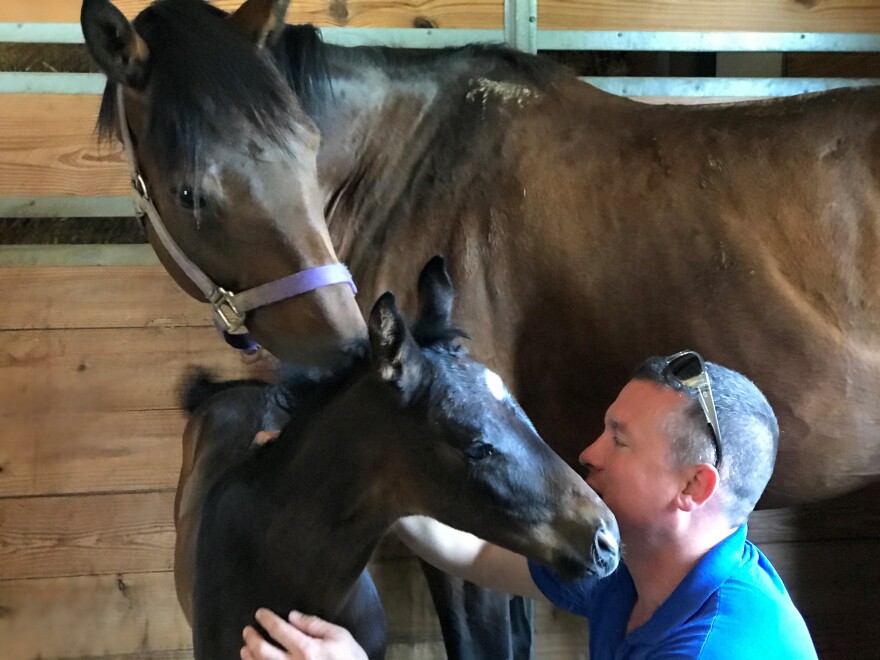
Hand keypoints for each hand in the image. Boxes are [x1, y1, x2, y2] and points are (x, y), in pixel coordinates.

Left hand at [241, 608, 367, 659]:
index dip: (267, 620)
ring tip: (245, 649)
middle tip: (247, 630)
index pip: (280, 630)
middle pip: (264, 651)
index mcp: (307, 649)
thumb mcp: (340, 637)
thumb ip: (315, 625)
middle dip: (253, 639)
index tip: (259, 613)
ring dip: (250, 658)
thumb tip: (293, 616)